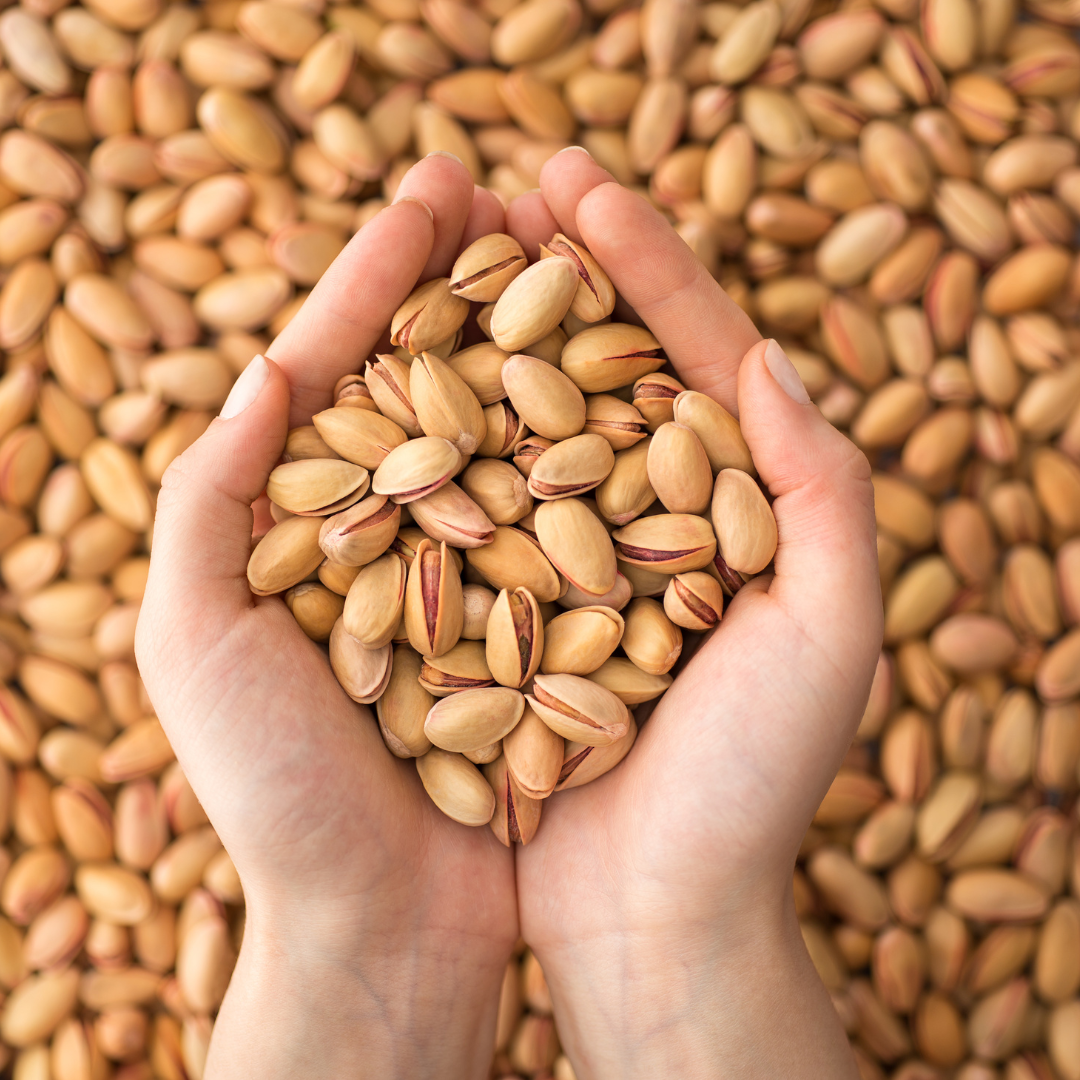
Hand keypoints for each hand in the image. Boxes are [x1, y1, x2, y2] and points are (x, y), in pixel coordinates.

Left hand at [135, 156, 518, 1079]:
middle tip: (512, 179)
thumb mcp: (196, 638)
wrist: (393, 921)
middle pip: (441, 374)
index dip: (385, 271)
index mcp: (312, 518)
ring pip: (519, 423)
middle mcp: (409, 526)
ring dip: (544, 329)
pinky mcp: (559, 614)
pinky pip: (585, 506)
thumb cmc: (280, 794)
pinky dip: (602, 434)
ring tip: (578, 236)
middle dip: (472, 274)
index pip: (346, 364)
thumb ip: (210, 498)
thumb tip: (267, 367)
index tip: (436, 185)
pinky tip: (633, 365)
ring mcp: (490, 564)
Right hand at [509, 150, 880, 1077]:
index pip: (691, 354)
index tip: (576, 182)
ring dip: (486, 325)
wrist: (653, 910)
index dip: (641, 262)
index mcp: (735, 504)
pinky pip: (468, 500)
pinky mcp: (500, 602)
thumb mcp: (829, 632)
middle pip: (601, 364)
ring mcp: (566, 552)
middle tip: (500, 178)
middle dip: (554, 268)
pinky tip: (399, 367)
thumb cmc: (752, 786)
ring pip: (525, 415)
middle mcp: (646, 513)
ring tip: (441, 241)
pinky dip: (440, 432)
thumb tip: (770, 359)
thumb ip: (824, 492)